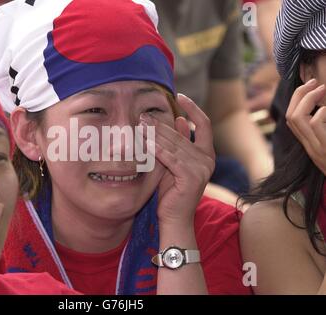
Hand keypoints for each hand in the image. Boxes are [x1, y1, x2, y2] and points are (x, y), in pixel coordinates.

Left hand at [140, 94, 214, 225]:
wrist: (174, 219)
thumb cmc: (172, 192)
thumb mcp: (175, 163)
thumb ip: (178, 143)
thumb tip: (180, 120)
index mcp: (206, 154)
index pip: (204, 124)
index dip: (193, 108)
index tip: (180, 96)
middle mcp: (208, 159)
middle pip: (183, 133)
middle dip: (161, 124)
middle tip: (144, 115)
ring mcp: (202, 168)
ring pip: (175, 144)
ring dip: (156, 133)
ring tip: (140, 123)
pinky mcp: (192, 177)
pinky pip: (170, 157)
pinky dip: (156, 148)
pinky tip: (144, 141)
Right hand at [286, 79, 325, 174]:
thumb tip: (325, 111)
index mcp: (312, 146)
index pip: (291, 121)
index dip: (296, 101)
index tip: (310, 88)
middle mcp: (311, 148)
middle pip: (290, 117)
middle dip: (299, 95)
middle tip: (314, 83)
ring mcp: (317, 149)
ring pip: (297, 118)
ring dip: (308, 99)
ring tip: (322, 89)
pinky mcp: (325, 148)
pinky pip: (315, 122)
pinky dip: (323, 110)